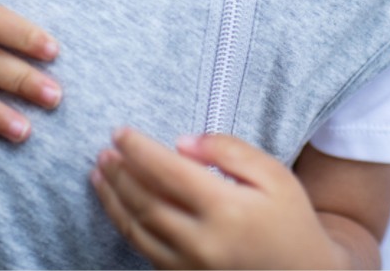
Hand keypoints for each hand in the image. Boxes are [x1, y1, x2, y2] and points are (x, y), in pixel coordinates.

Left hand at [91, 128, 348, 268]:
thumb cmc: (290, 219)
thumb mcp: (274, 174)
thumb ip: (229, 151)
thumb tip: (182, 142)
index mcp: (226, 209)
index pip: (168, 172)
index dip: (139, 150)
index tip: (120, 132)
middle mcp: (203, 242)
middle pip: (145, 202)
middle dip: (119, 173)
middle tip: (103, 151)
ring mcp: (191, 267)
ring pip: (137, 230)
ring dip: (112, 200)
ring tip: (99, 174)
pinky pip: (145, 251)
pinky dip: (126, 226)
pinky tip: (118, 207)